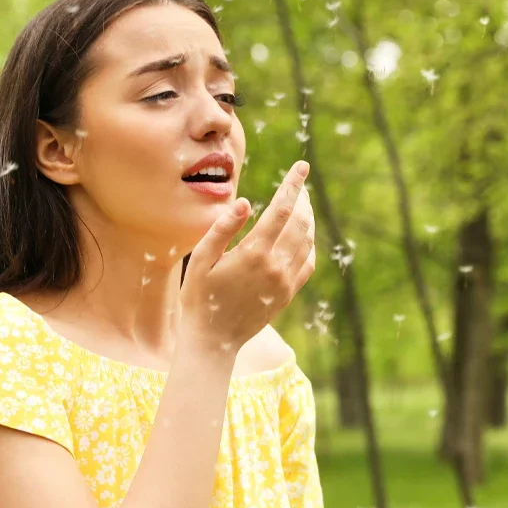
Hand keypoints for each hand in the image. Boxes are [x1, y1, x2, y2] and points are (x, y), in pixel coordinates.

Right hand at [180, 160, 315, 351]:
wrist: (212, 341)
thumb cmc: (198, 298)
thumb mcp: (200, 260)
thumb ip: (223, 228)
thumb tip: (246, 202)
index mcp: (253, 253)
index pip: (282, 210)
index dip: (293, 184)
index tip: (302, 165)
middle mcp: (275, 267)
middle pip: (300, 222)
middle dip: (303, 198)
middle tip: (300, 182)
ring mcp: (284, 283)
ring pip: (307, 242)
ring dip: (308, 219)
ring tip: (301, 204)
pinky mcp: (287, 295)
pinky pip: (308, 264)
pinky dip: (309, 245)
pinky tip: (302, 237)